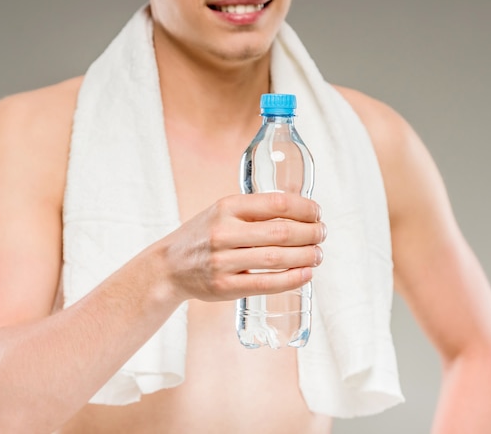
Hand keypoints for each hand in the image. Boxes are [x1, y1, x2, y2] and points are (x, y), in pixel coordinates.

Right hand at [154, 192, 325, 301]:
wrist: (168, 266)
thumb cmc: (203, 236)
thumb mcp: (221, 212)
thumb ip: (253, 210)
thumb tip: (301, 212)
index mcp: (227, 207)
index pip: (277, 203)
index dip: (305, 208)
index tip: (317, 213)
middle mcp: (224, 232)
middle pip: (282, 232)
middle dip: (311, 234)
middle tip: (322, 235)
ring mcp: (223, 261)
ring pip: (277, 258)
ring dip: (306, 256)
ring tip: (318, 255)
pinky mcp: (224, 287)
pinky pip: (266, 283)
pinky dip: (292, 279)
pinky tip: (306, 274)